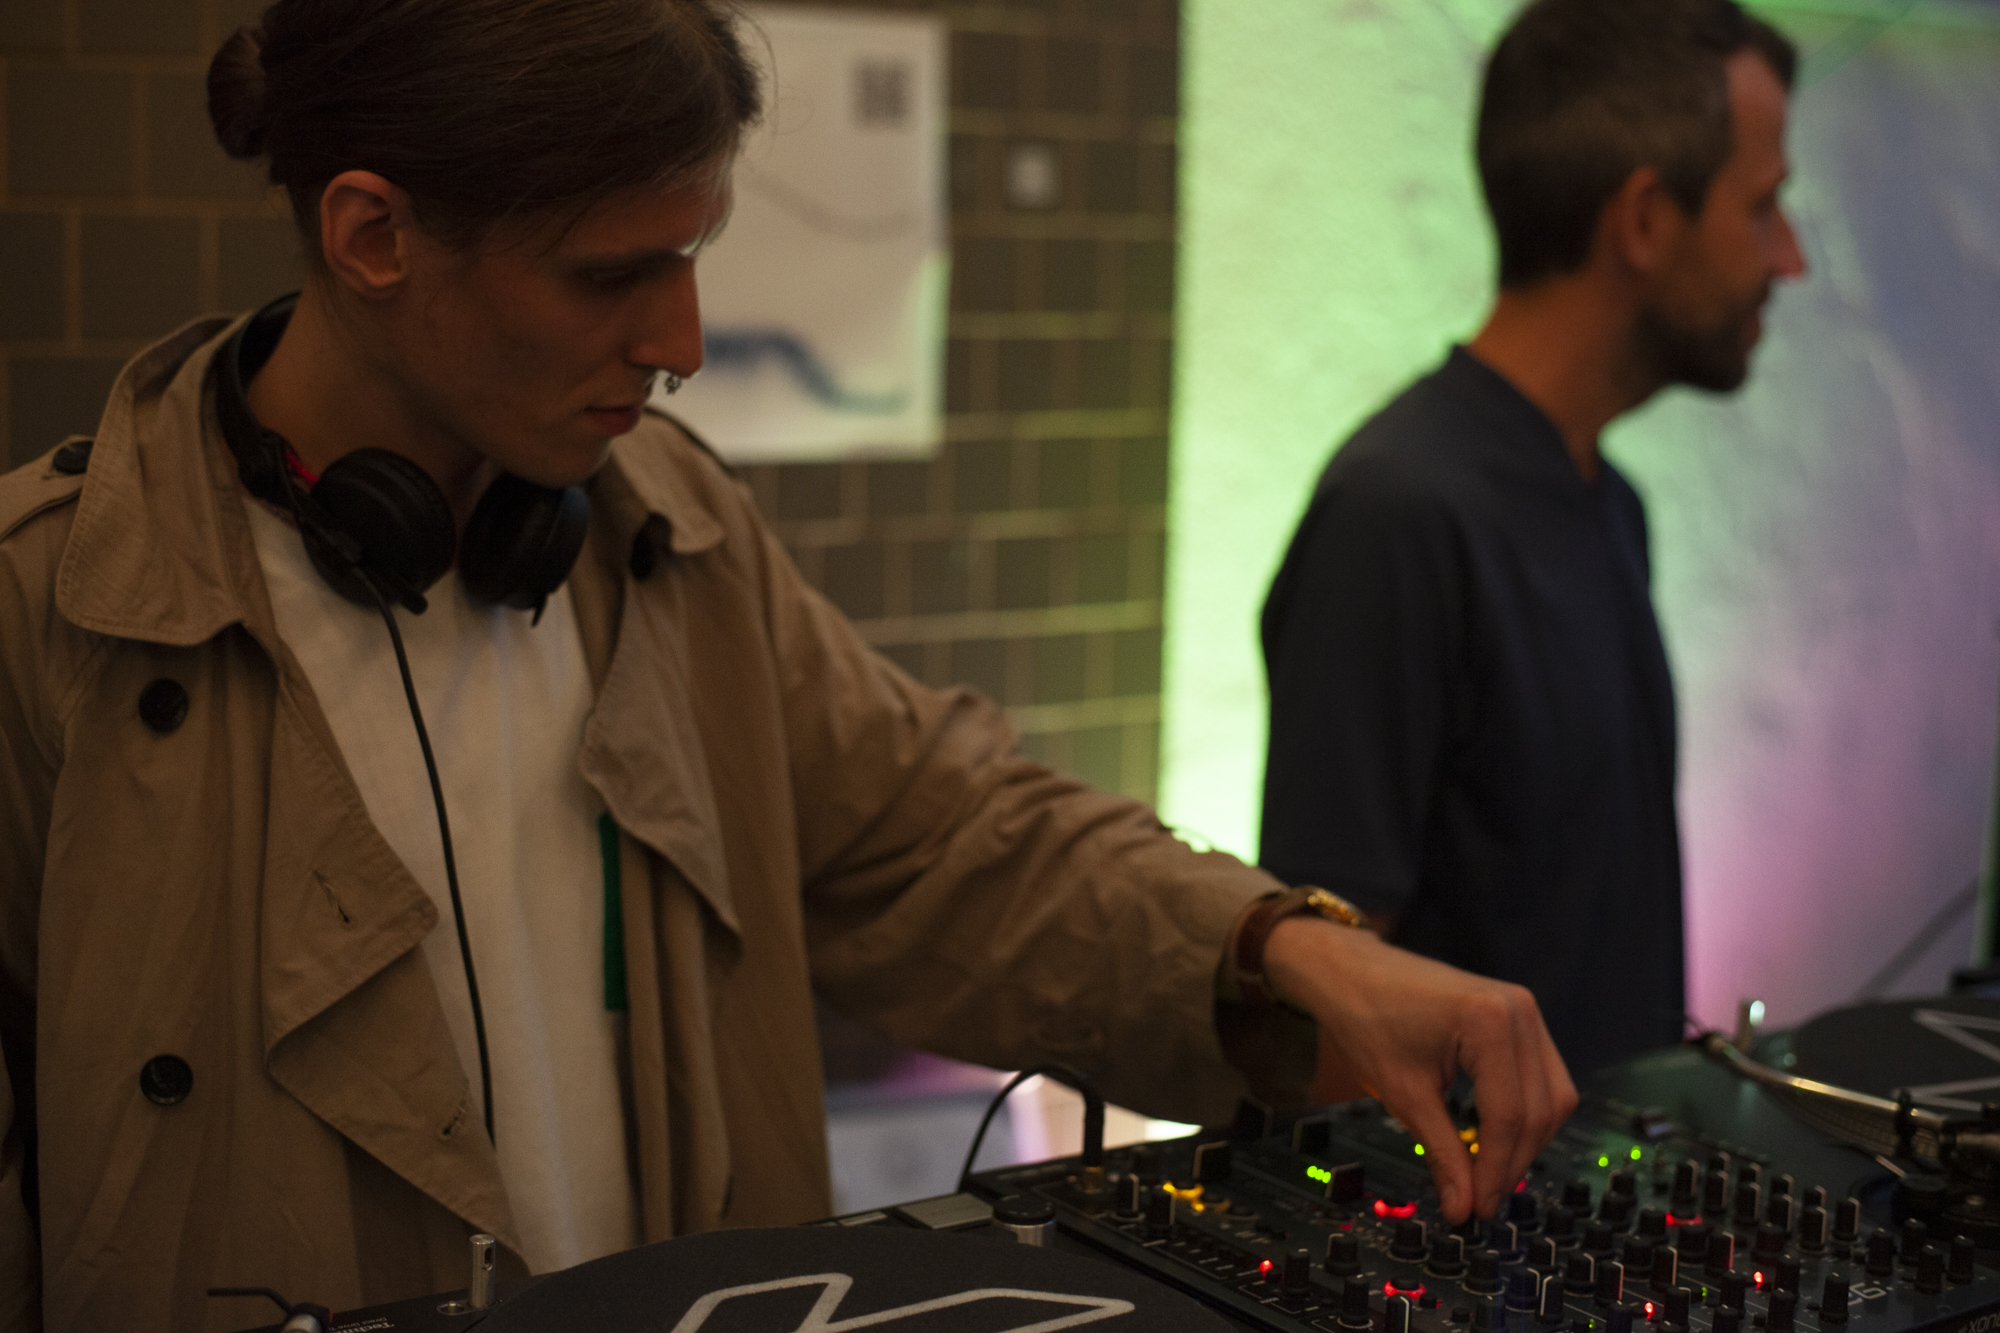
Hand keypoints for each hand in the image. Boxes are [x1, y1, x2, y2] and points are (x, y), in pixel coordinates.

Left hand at [1262, 916, 1575, 1223]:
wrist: (1348, 971)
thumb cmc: (1366, 1015)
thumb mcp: (1403, 1093)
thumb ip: (1442, 1153)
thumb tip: (1463, 1207)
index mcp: (1490, 1021)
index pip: (1509, 1116)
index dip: (1494, 1171)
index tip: (1476, 1209)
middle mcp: (1519, 1010)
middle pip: (1540, 1110)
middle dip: (1513, 1161)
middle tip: (1480, 1201)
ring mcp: (1524, 1010)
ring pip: (1551, 1097)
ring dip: (1525, 1141)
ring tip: (1487, 1176)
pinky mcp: (1518, 1017)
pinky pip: (1541, 1077)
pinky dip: (1523, 1113)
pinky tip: (1494, 1139)